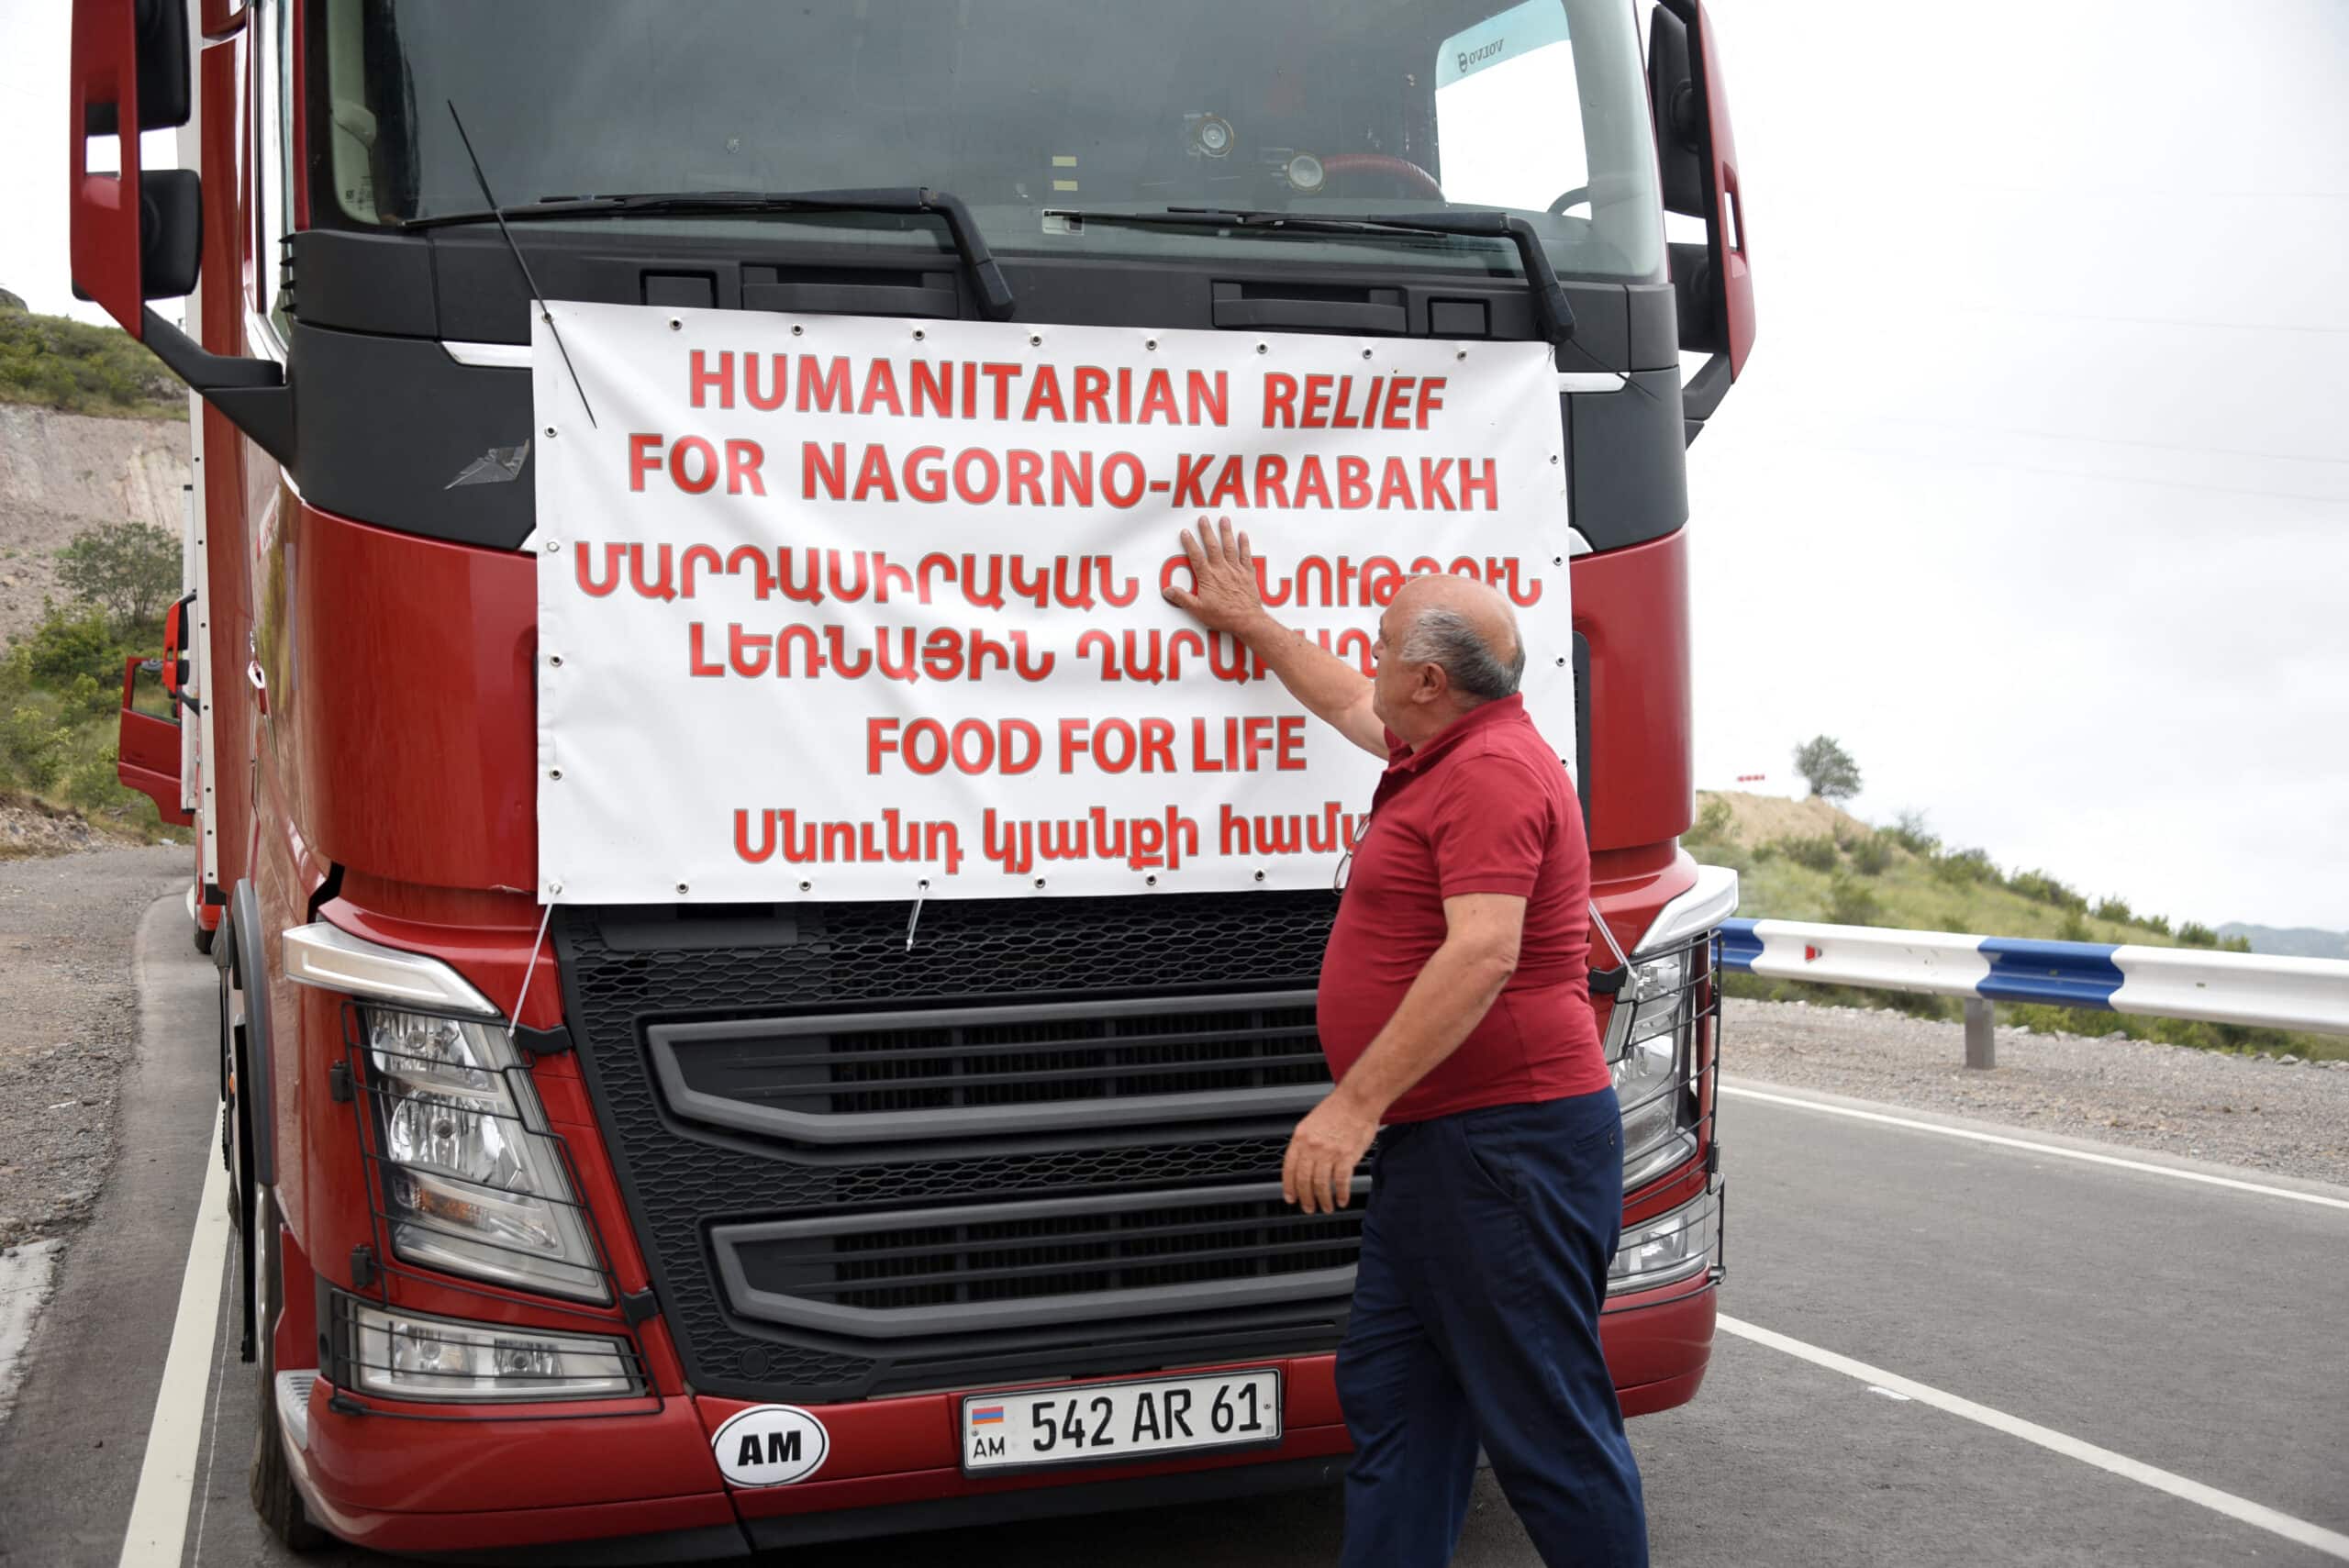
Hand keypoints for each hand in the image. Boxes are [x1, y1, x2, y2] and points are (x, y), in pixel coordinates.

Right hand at [1164, 517, 1268, 638]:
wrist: (1247, 620)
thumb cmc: (1223, 617)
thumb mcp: (1198, 610)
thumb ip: (1182, 598)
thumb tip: (1167, 590)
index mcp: (1208, 578)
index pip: (1196, 557)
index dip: (1190, 543)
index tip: (1185, 532)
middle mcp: (1222, 570)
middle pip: (1213, 546)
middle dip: (1207, 531)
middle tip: (1203, 518)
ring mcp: (1236, 570)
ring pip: (1230, 547)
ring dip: (1226, 532)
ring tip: (1224, 519)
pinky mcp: (1248, 574)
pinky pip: (1246, 555)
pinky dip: (1245, 544)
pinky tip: (1242, 534)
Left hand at [1281, 1091, 1380, 1214]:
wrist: (1357, 1100)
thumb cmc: (1338, 1109)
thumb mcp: (1312, 1123)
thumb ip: (1305, 1142)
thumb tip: (1302, 1162)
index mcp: (1300, 1137)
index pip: (1289, 1168)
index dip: (1289, 1186)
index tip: (1291, 1198)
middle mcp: (1312, 1146)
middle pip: (1303, 1180)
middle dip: (1305, 1198)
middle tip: (1308, 1207)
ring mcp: (1329, 1152)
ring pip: (1320, 1184)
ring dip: (1323, 1200)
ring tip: (1326, 1207)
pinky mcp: (1346, 1156)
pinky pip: (1340, 1182)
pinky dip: (1341, 1194)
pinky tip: (1342, 1200)